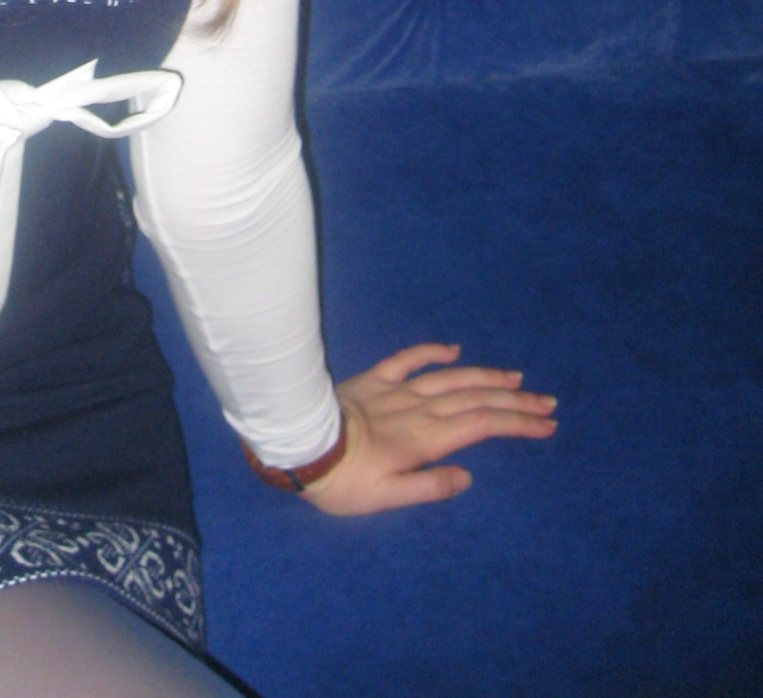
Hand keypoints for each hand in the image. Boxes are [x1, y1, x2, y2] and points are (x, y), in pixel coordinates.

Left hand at [299, 342, 557, 514]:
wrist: (301, 444)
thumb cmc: (342, 481)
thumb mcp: (386, 499)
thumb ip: (429, 487)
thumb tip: (468, 477)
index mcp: (426, 439)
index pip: (483, 425)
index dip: (517, 423)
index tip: (546, 424)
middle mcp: (418, 409)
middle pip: (476, 399)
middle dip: (514, 400)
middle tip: (546, 401)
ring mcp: (396, 390)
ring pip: (451, 378)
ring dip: (486, 376)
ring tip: (515, 377)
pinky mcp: (374, 378)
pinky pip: (408, 359)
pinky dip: (433, 352)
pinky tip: (453, 350)